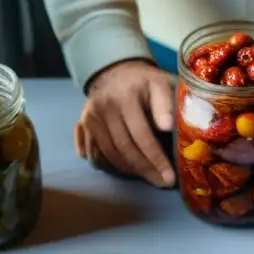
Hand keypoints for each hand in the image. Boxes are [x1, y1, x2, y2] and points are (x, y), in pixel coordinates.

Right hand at [77, 60, 175, 187]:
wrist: (118, 72)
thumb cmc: (146, 82)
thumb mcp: (162, 84)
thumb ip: (166, 104)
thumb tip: (168, 127)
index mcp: (126, 96)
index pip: (141, 135)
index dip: (156, 158)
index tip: (170, 177)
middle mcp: (104, 107)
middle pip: (124, 147)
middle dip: (146, 169)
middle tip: (163, 182)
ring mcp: (91, 116)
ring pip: (109, 153)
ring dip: (131, 170)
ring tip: (151, 177)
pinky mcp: (84, 124)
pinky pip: (96, 152)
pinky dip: (112, 165)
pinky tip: (129, 170)